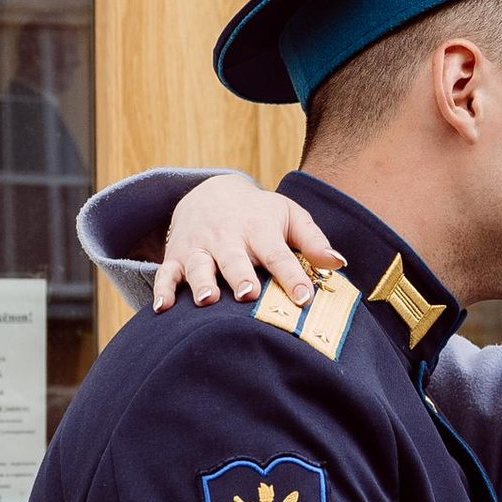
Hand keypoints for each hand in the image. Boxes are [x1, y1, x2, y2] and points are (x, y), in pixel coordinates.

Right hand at [153, 174, 343, 313]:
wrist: (210, 192)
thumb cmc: (259, 214)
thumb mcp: (289, 216)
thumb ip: (312, 240)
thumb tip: (338, 263)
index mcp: (259, 229)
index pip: (277, 254)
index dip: (291, 275)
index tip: (304, 297)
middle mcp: (228, 238)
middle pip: (234, 258)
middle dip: (239, 275)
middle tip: (248, 294)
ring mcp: (199, 247)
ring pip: (198, 265)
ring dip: (201, 282)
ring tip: (207, 300)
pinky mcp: (175, 256)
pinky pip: (166, 273)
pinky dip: (163, 289)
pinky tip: (162, 308)